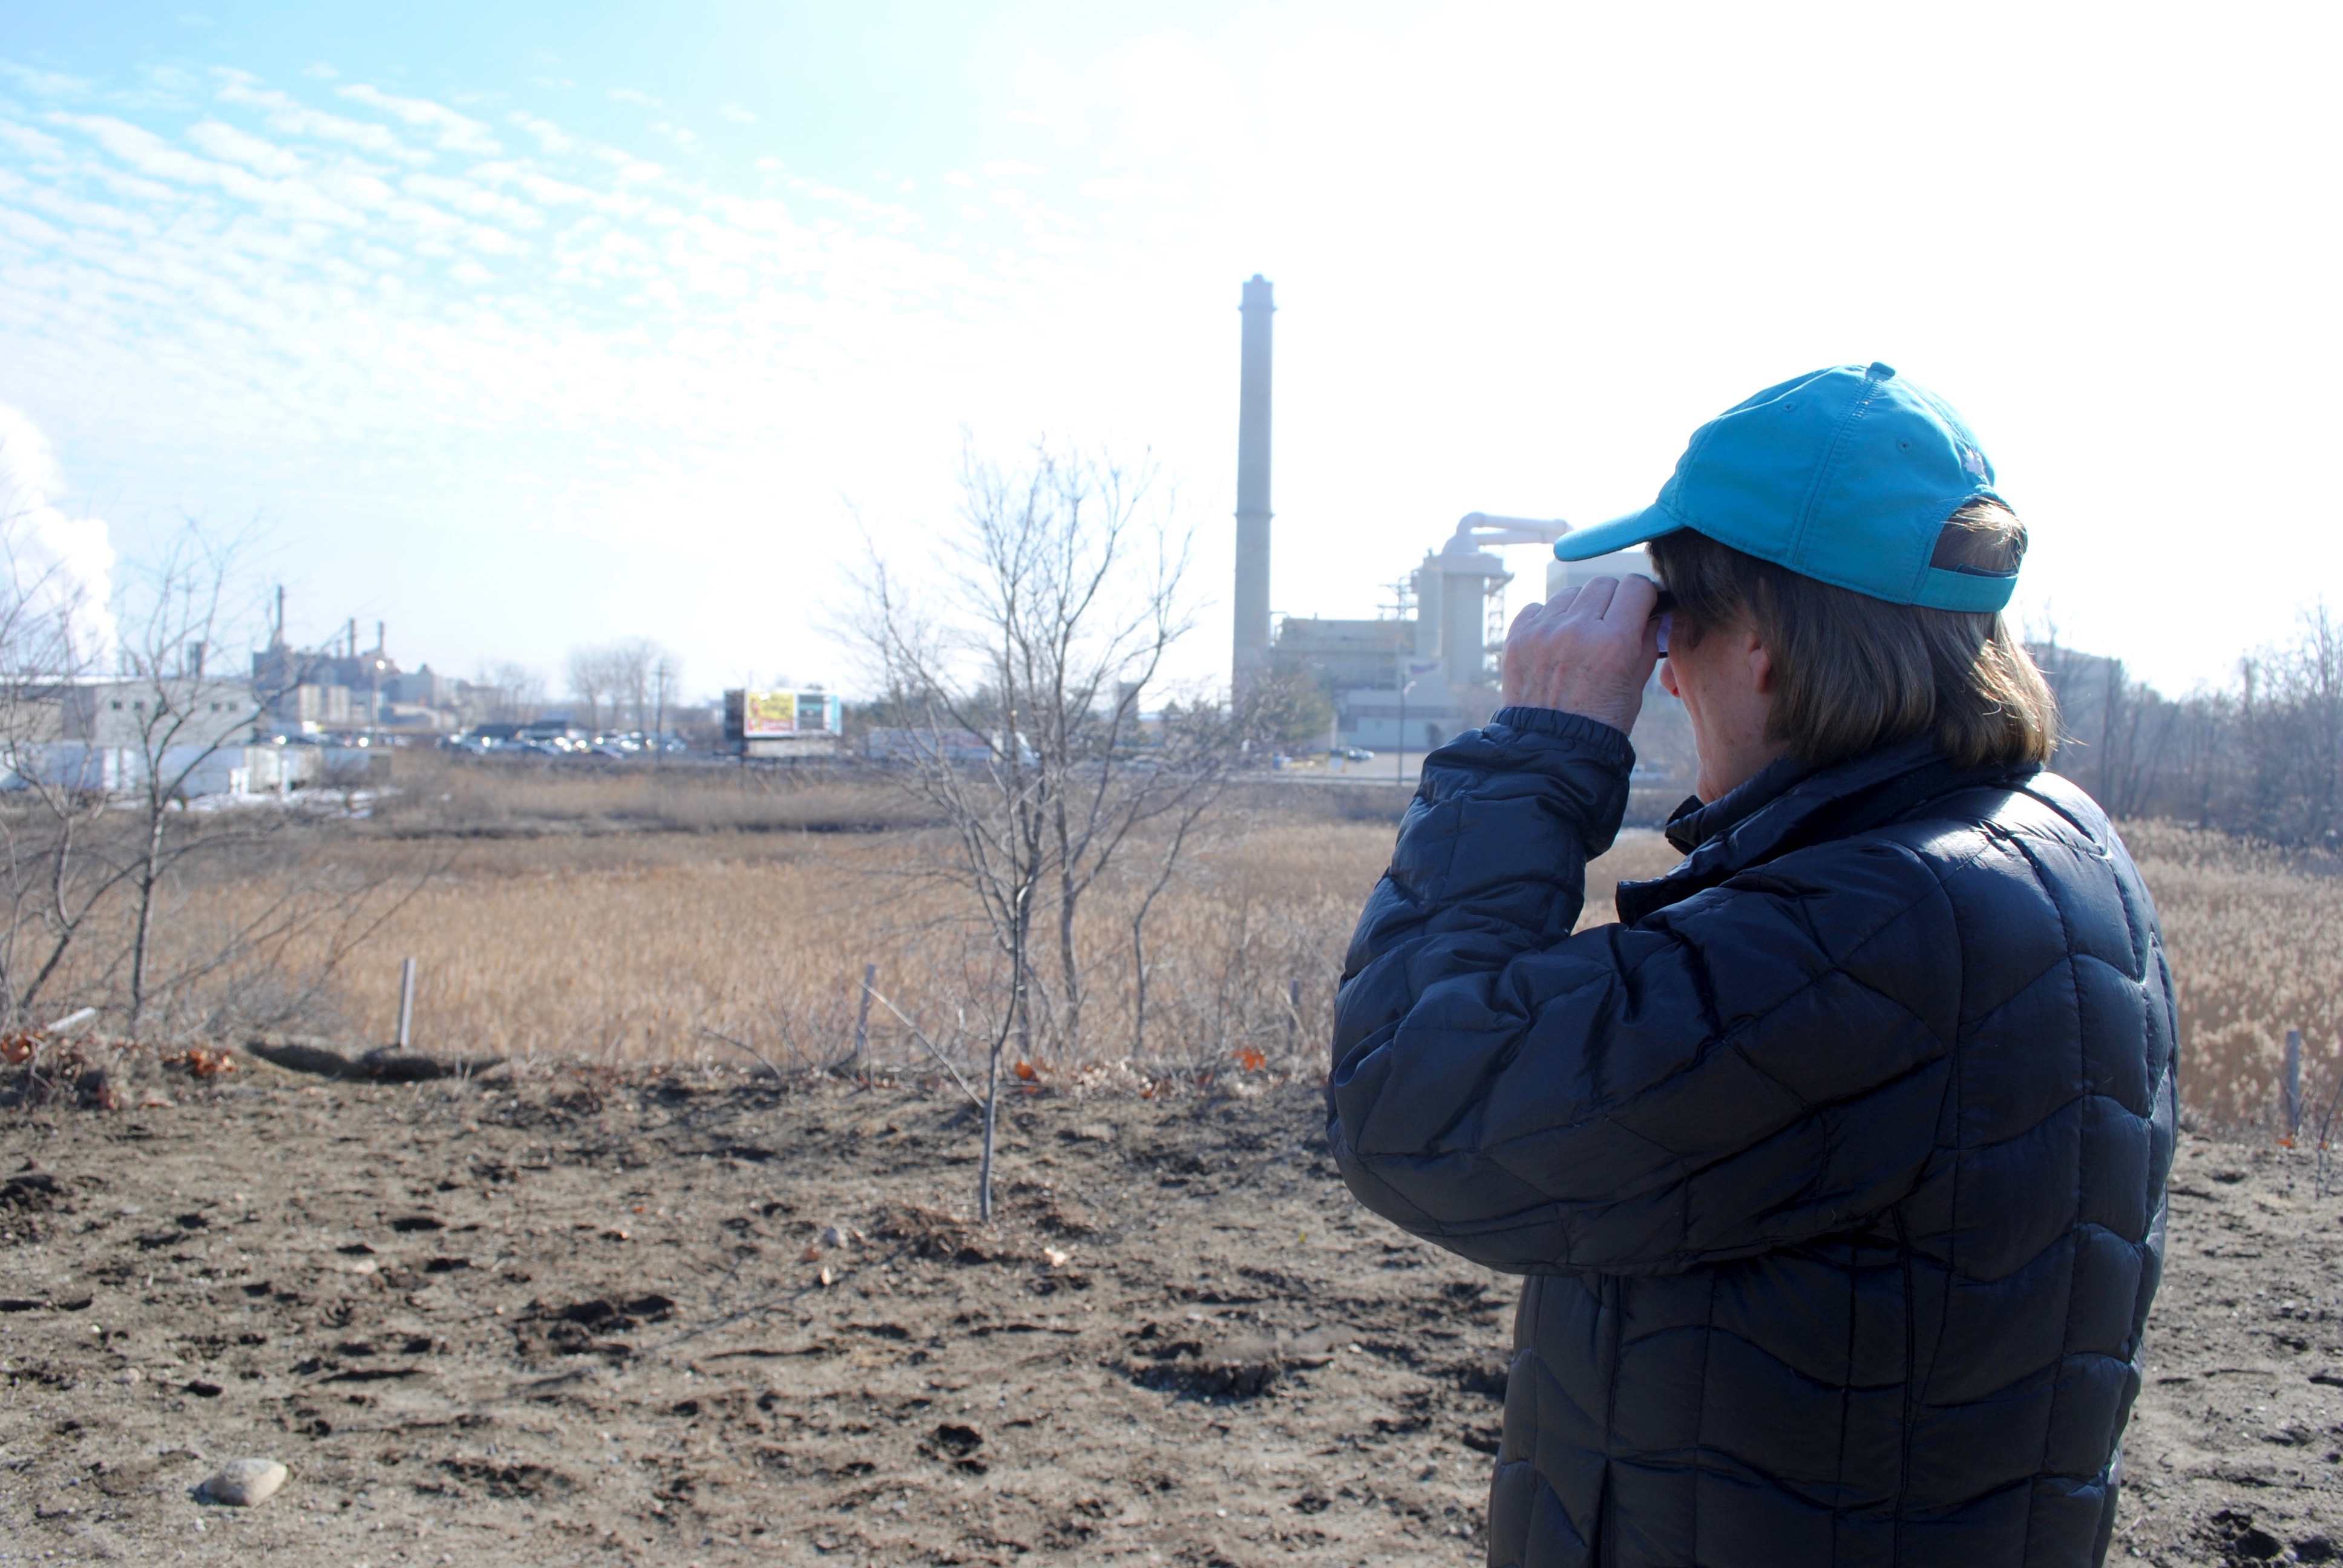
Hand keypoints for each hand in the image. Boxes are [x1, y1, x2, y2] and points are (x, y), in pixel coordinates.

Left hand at [1500, 575, 1661, 734]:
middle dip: (1613, 600)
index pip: (1635, 587)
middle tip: (1612, 623)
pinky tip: (1556, 644)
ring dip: (1581, 608)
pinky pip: (1539, 607)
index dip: (1643, 595)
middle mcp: (1577, 630)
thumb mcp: (1637, 684)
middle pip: (1603, 584)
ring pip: (1570, 593)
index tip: (1642, 605)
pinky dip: (1550, 620)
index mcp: (1614, 642)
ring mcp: (1543, 632)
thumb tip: (1652, 610)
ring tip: (1582, 638)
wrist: (1551, 748)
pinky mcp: (1517, 638)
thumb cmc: (1601, 721)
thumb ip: (1647, 640)